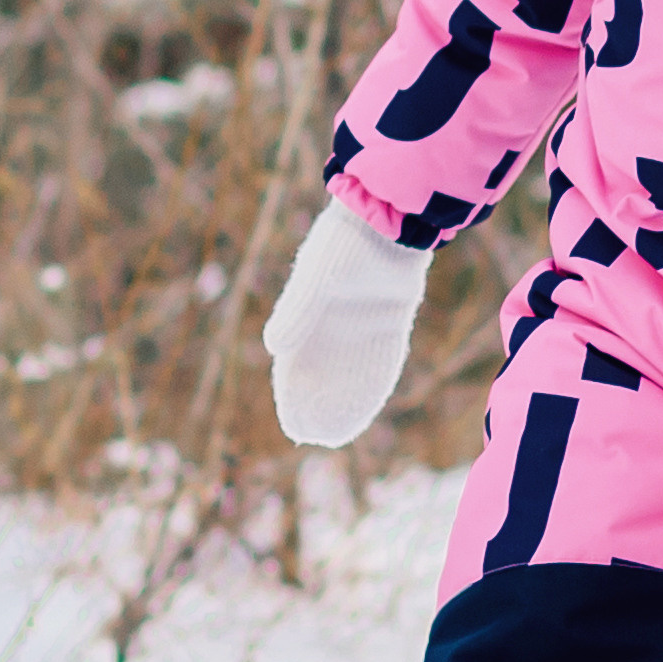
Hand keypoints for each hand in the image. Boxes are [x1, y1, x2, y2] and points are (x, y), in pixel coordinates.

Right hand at [262, 202, 428, 447]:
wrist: (386, 224)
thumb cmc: (344, 246)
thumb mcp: (316, 279)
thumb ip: (297, 312)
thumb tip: (272, 348)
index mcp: (307, 317)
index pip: (295, 366)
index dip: (293, 395)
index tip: (293, 424)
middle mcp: (333, 327)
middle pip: (321, 377)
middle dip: (317, 406)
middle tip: (315, 437)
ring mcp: (362, 328)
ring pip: (351, 375)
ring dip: (344, 402)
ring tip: (336, 433)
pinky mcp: (389, 326)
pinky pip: (380, 364)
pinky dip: (371, 386)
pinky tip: (366, 408)